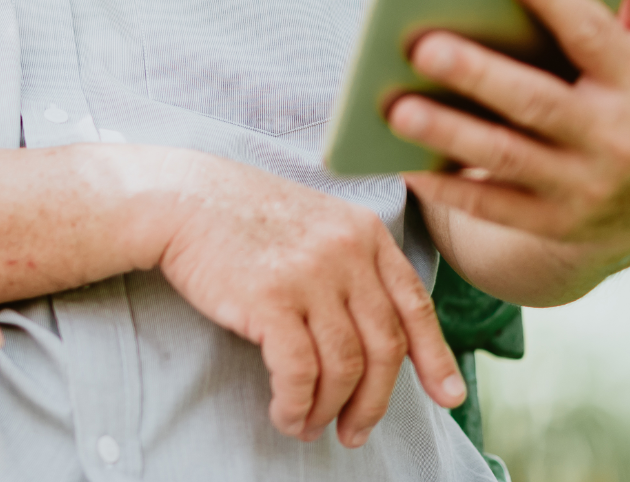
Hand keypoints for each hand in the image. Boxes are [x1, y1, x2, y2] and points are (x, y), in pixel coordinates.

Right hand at [156, 153, 465, 447]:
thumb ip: (350, 261)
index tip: (447, 397)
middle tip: (355, 431)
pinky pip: (300, 372)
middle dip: (374, 402)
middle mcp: (346, 253)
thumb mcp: (315, 220)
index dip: (434, 358)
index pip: (414, 305)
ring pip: (344, 367)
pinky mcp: (271, 300)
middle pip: (384, 347)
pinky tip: (285, 414)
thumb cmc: (241, 214)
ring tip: (310, 426)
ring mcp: (310, 275)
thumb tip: (374, 329)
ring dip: (329, 409)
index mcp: (364, 233)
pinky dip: (296, 404)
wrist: (181, 197)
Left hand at [388, 0, 629, 272]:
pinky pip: (488, 206)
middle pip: (537, 102)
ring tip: (394, 107)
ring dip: (446, 132)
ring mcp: (581, 187)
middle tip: (421, 45)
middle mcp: (614, 140)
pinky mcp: (548, 222)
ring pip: (504, 156)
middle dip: (478, 74)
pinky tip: (402, 162)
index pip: (594, 36)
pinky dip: (445, 185)